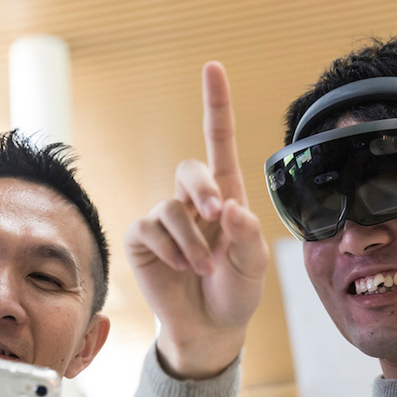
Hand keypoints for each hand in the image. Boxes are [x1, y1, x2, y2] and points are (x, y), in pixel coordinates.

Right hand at [124, 61, 268, 379]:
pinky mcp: (143, 240)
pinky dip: (169, 250)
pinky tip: (180, 268)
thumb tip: (229, 209)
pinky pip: (149, 229)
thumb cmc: (235, 293)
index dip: (215, 105)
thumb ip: (247, 238)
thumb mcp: (253, 268)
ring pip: (170, 208)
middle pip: (189, 169)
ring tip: (204, 267)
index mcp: (226, 198)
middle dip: (201, 189)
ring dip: (190, 240)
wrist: (210, 329)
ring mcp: (166, 220)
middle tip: (216, 216)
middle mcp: (194, 203)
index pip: (219, 142)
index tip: (212, 67)